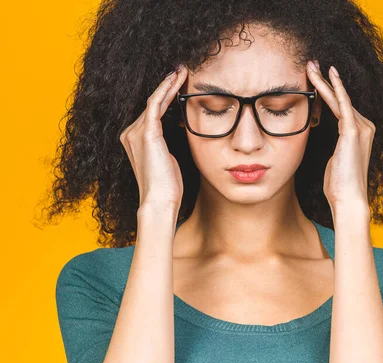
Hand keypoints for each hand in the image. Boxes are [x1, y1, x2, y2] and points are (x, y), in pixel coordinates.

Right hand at [119, 65, 188, 210]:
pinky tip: (175, 79)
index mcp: (134, 139)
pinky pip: (155, 105)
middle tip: (182, 70)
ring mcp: (135, 132)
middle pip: (153, 103)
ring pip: (154, 101)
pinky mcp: (146, 133)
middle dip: (168, 86)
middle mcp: (130, 133)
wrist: (160, 201)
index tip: (179, 83)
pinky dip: (165, 90)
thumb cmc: (167, 186)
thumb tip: (180, 128)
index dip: (165, 96)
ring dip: (169, 84)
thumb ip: (168, 142)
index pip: (152, 111)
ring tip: (182, 71)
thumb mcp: (168, 159)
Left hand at [306, 60, 374, 212]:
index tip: (314, 77)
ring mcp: (361, 128)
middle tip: (310, 63)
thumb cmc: (339, 185)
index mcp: (360, 133)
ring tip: (311, 66)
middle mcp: (365, 126)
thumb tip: (326, 142)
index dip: (328, 91)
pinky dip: (336, 89)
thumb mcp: (335, 160)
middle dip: (325, 81)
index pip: (340, 106)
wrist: (348, 199)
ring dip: (324, 82)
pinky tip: (329, 76)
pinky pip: (343, 105)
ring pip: (339, 99)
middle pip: (340, 98)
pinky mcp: (354, 132)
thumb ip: (335, 147)